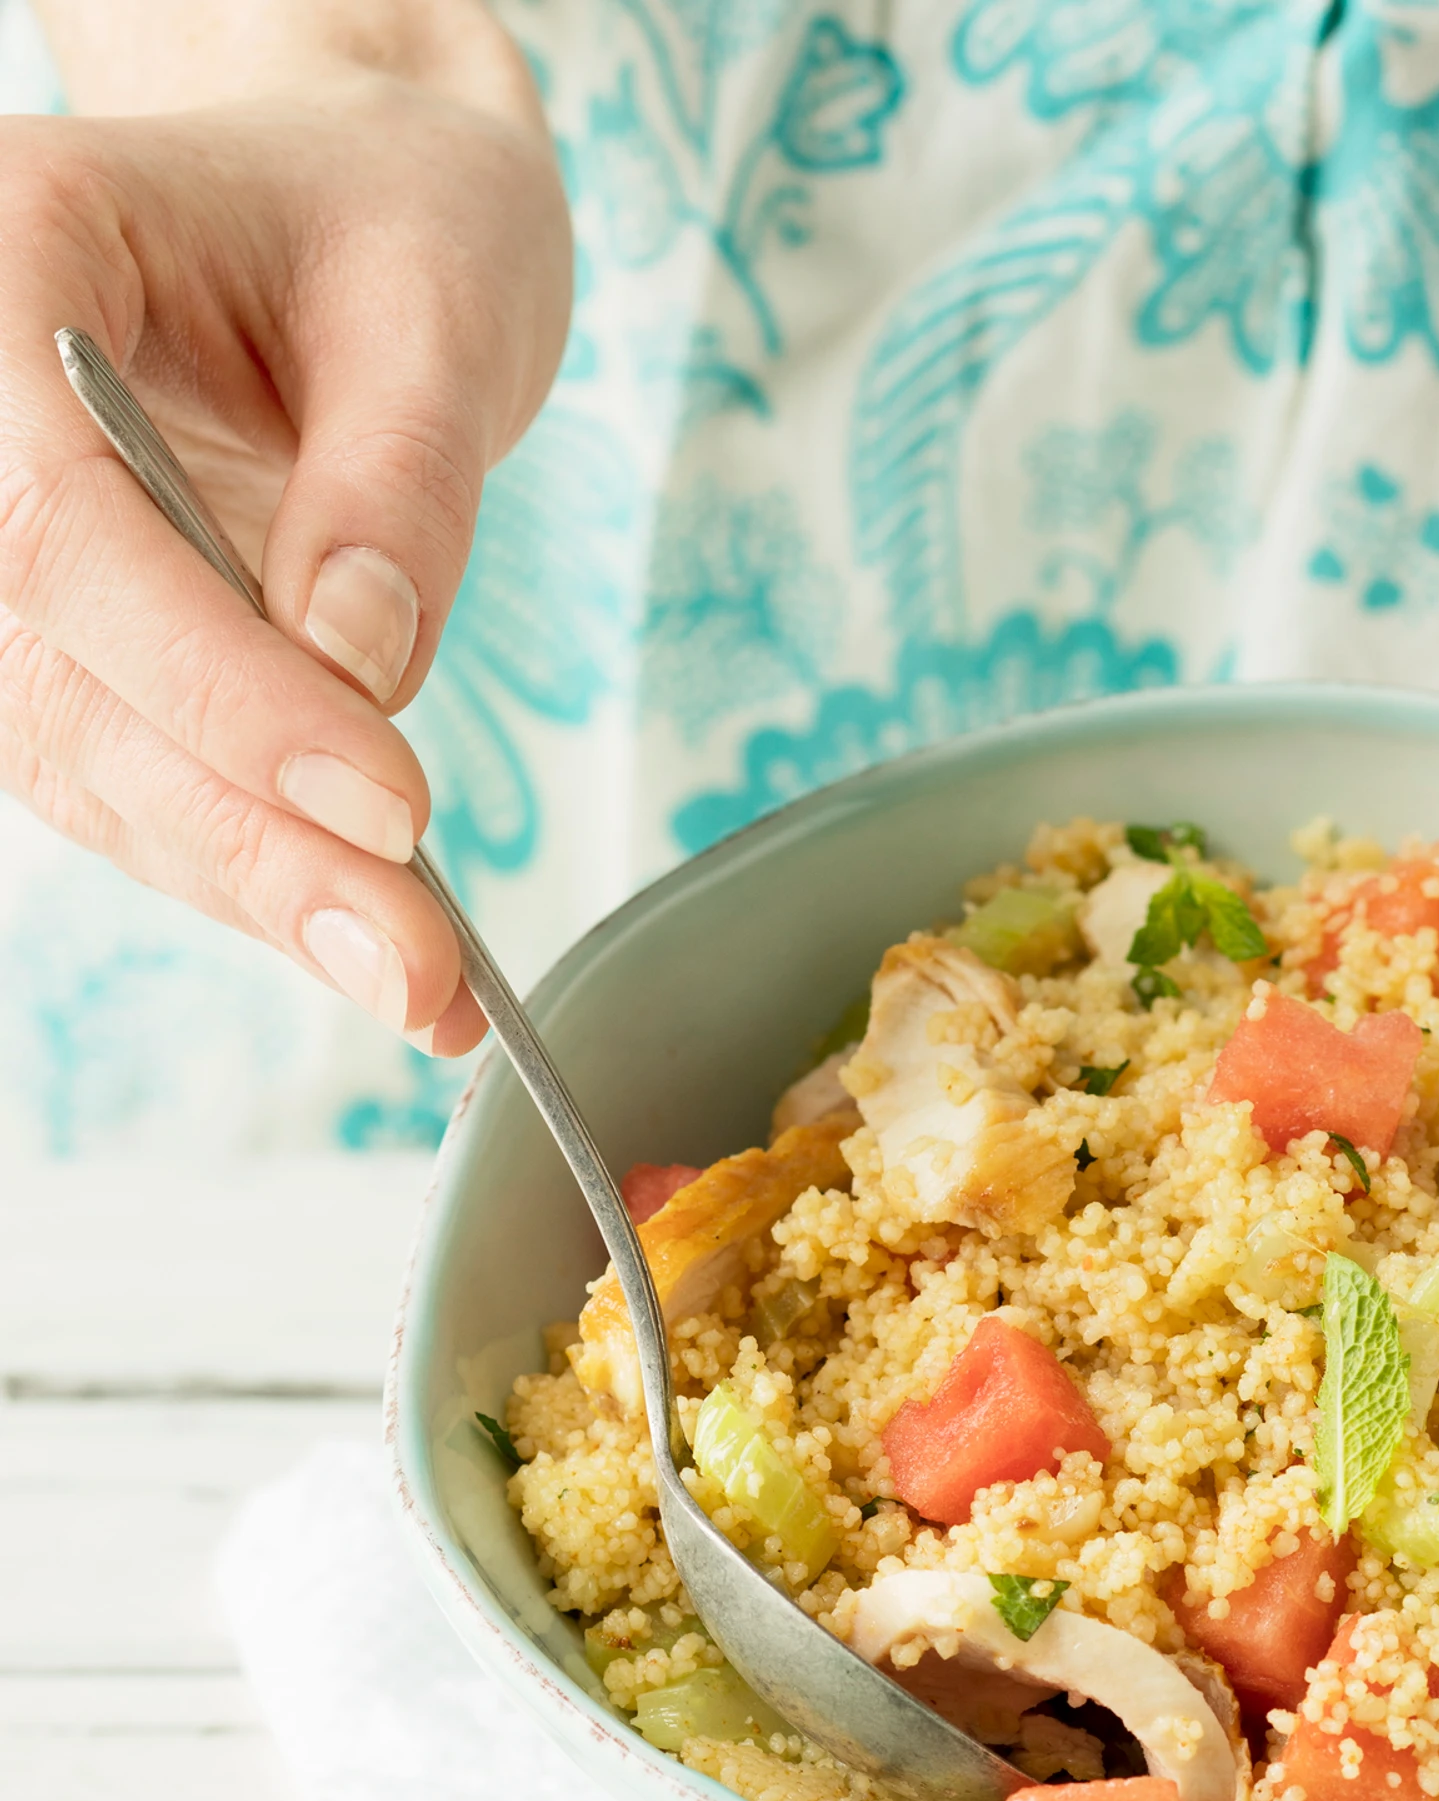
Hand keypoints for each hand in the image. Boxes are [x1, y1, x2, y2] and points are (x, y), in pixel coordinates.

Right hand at [0, 14, 569, 1054]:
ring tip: (421, 981)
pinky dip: (267, 878)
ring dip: (257, 890)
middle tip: (415, 960)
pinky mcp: (72, 651)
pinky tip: (389, 952)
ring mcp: (1, 544)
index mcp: (11, 259)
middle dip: (246, 834)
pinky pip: (140, 788)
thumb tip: (360, 670)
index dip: (215, 687)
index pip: (61, 526)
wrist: (360, 227)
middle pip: (60, 676)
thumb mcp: (437, 303)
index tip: (388, 799)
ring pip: (86, 764)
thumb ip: (397, 481)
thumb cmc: (390, 223)